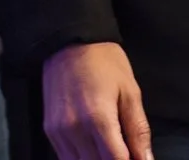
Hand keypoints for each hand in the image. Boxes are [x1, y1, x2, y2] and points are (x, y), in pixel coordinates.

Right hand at [42, 42, 152, 159]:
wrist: (69, 41)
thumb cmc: (104, 62)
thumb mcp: (130, 91)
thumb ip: (138, 130)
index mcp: (99, 119)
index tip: (138, 159)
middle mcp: (75, 130)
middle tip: (127, 152)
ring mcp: (59, 132)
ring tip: (111, 150)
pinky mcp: (49, 131)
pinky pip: (66, 158)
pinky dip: (82, 159)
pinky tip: (94, 149)